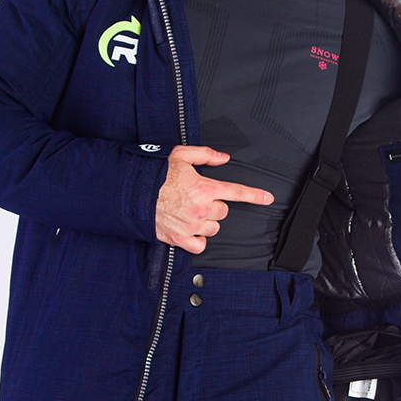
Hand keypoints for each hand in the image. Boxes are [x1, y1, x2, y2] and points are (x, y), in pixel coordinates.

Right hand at [156, 145, 273, 253]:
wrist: (133, 194)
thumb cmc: (155, 175)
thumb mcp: (180, 155)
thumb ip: (205, 154)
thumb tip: (223, 159)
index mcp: (205, 188)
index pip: (236, 192)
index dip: (254, 195)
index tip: (267, 198)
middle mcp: (201, 208)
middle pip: (223, 212)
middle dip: (214, 206)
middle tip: (198, 200)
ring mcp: (192, 226)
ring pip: (214, 229)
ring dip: (207, 222)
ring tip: (191, 213)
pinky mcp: (181, 239)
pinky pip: (200, 245)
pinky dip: (198, 240)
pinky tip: (190, 231)